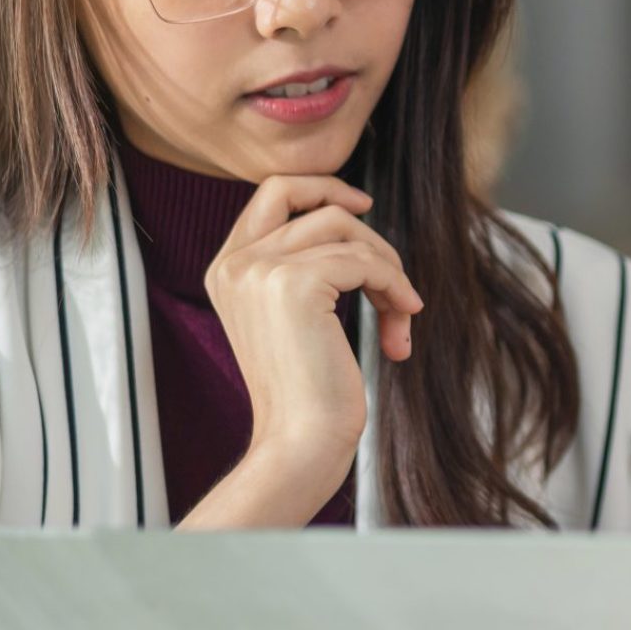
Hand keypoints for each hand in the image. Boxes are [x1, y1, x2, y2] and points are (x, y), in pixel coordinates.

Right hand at [185, 175, 422, 528]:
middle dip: (370, 237)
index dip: (322, 188)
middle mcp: (235, 263)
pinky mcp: (295, 284)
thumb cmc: (310, 392)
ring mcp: (260, 270)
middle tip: (397, 281)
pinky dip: (396, 288)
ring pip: (350, 233)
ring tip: (400, 320)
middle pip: (320, 208)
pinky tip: (403, 323)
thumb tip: (355, 218)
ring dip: (390, 273)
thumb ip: (305, 267)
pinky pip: (367, 262)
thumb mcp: (297, 318)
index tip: (364, 205)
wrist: (300, 441)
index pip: (273, 192)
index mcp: (227, 268)